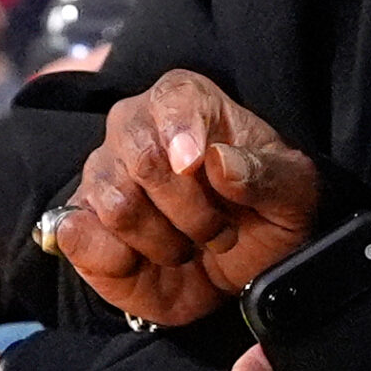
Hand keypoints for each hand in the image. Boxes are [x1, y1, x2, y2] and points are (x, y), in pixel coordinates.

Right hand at [48, 70, 318, 326]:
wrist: (234, 271)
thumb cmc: (264, 217)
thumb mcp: (294, 197)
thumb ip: (267, 175)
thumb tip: (219, 162)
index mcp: (188, 102)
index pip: (174, 99)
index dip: (183, 130)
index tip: (195, 163)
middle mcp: (135, 127)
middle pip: (142, 157)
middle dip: (190, 210)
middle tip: (217, 232)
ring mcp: (101, 172)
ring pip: (116, 203)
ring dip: (163, 241)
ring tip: (186, 246)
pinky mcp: (78, 220)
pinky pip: (77, 234)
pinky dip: (118, 260)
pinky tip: (144, 261)